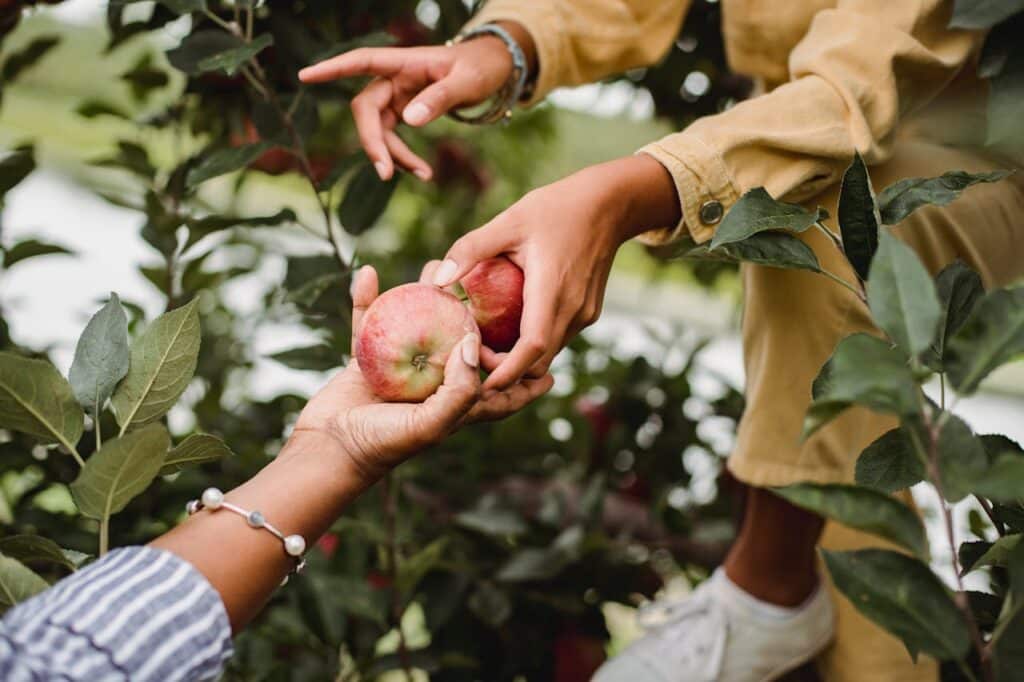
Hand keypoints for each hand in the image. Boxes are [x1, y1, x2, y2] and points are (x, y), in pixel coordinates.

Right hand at [292, 265, 552, 481]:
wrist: (326, 451)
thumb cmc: (382, 444)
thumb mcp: (431, 424)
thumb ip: (461, 389)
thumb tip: (475, 343)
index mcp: (454, 406)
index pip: (500, 395)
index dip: (526, 384)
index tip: (552, 370)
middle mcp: (431, 385)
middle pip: (463, 348)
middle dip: (480, 322)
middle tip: (495, 289)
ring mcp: (398, 371)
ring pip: (418, 325)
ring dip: (426, 297)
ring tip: (435, 269)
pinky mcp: (366, 360)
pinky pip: (368, 322)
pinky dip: (367, 299)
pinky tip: (366, 274)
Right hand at [298, 22, 533, 181]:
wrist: (494, 70)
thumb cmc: (480, 67)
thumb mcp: (467, 82)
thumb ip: (440, 98)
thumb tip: (410, 119)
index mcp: (404, 62)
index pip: (362, 61)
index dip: (333, 69)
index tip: (306, 76)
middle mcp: (395, 78)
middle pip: (366, 109)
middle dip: (373, 141)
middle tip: (385, 173)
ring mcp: (398, 96)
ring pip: (379, 129)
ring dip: (393, 155)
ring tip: (423, 175)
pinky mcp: (404, 111)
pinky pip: (394, 137)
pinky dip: (404, 156)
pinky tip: (423, 173)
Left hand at [430, 155, 682, 389]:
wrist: (609, 203)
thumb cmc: (557, 207)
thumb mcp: (509, 221)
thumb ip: (471, 249)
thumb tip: (437, 279)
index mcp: (552, 290)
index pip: (532, 348)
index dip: (506, 372)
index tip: (478, 380)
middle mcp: (573, 310)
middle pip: (539, 362)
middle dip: (507, 371)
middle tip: (473, 354)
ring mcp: (584, 314)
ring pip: (550, 353)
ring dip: (521, 358)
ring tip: (488, 342)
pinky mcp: (589, 312)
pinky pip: (559, 338)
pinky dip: (536, 343)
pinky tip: (512, 325)